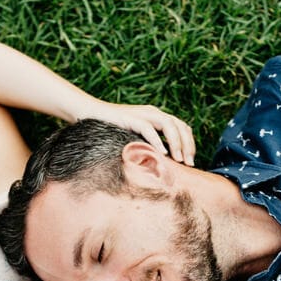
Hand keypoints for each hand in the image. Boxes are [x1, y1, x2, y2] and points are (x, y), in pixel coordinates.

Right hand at [76, 99, 195, 165]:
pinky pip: (148, 128)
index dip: (190, 144)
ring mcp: (142, 114)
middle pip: (180, 126)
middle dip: (188, 145)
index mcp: (157, 117)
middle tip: (190, 164)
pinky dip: (157, 141)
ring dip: (176, 143)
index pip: (182, 128)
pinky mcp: (130, 118)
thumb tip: (161, 167)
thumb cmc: (110, 130)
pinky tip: (162, 154)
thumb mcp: (135, 139)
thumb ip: (148, 147)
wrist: (89, 113)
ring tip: (178, 159)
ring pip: (169, 125)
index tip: (191, 162)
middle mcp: (153, 113)